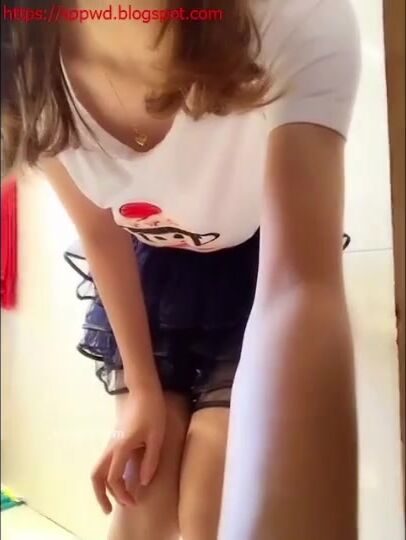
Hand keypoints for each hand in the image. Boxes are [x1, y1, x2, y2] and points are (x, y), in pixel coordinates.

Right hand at [91, 386, 165, 513]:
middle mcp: (112, 446)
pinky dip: (109, 475)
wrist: (144, 390)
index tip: (133, 501)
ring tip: (117, 497)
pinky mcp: (115, 439)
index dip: (121, 493)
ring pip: (99, 468)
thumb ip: (150, 460)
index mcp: (121, 446)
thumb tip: (142, 483)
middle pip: (96, 475)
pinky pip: (106, 461)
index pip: (113, 477)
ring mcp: (112, 442)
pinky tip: (122, 479)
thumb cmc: (152, 411)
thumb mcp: (157, 436)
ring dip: (104, 485)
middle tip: (110, 509)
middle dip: (100, 495)